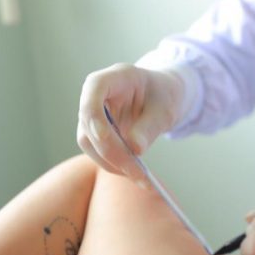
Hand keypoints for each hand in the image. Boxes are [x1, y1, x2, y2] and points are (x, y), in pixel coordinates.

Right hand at [77, 63, 184, 179]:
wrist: (162, 97)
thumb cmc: (164, 96)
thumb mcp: (164, 109)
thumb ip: (149, 127)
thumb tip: (135, 149)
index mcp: (116, 77)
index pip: (94, 88)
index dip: (94, 113)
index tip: (104, 136)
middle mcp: (97, 94)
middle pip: (90, 123)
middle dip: (110, 150)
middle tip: (135, 172)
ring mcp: (93, 114)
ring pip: (89, 142)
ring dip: (111, 162)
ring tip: (139, 177)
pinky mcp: (95, 133)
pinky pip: (98, 152)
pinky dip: (115, 165)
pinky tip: (135, 175)